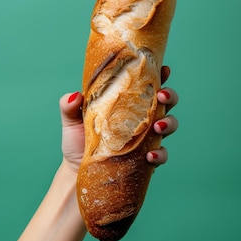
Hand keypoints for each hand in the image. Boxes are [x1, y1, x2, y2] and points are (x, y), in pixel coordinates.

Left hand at [58, 66, 179, 173]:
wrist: (77, 172)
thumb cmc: (78, 141)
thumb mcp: (72, 121)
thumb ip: (69, 106)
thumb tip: (74, 96)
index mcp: (128, 103)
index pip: (147, 84)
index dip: (159, 74)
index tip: (163, 69)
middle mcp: (141, 118)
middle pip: (166, 102)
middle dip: (170, 96)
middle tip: (161, 96)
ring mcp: (146, 138)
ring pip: (170, 125)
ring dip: (169, 123)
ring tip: (158, 126)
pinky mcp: (146, 159)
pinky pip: (161, 155)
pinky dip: (160, 154)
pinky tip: (149, 156)